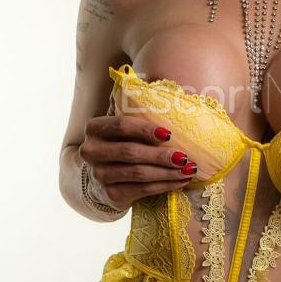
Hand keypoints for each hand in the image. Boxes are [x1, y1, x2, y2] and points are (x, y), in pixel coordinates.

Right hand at [78, 111, 197, 211]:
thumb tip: (159, 87)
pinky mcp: (111, 194)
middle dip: (161, 155)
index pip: (122, 125)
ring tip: (189, 170)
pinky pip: (142, 189)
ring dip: (168, 172)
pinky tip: (181, 181)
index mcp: (94, 128)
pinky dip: (164, 186)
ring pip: (139, 173)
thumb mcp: (121, 125)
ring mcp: (99, 175)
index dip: (145, 129)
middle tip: (185, 157)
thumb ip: (131, 107)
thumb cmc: (119, 142)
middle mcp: (91, 152)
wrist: (102, 177)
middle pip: (131, 152)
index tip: (169, 133)